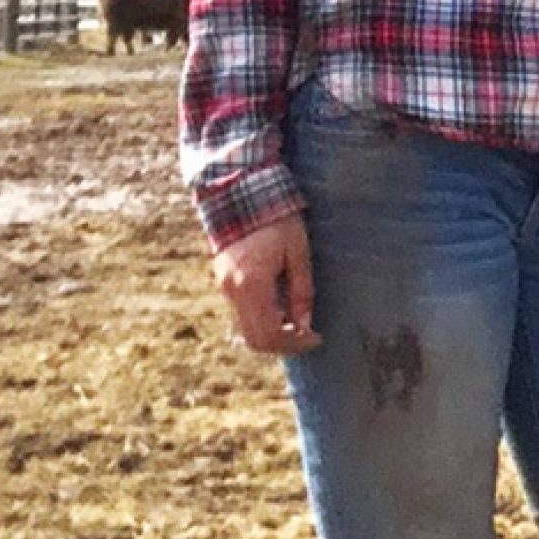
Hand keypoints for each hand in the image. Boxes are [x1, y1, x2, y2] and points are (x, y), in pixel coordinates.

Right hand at [212, 217, 318, 354]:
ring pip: (245, 330)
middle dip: (283, 345)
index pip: (272, 334)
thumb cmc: (276, 220)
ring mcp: (224, 288)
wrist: (241, 194)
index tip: (316, 338)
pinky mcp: (222, 281)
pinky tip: (281, 309)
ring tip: (296, 324)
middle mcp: (233, 291)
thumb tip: (306, 324)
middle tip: (307, 337)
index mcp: (253, 284)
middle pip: (255, 340)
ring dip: (271, 334)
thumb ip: (302, 290)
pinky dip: (261, 321)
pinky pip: (241, 314)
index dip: (295, 343)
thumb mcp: (298, 252)